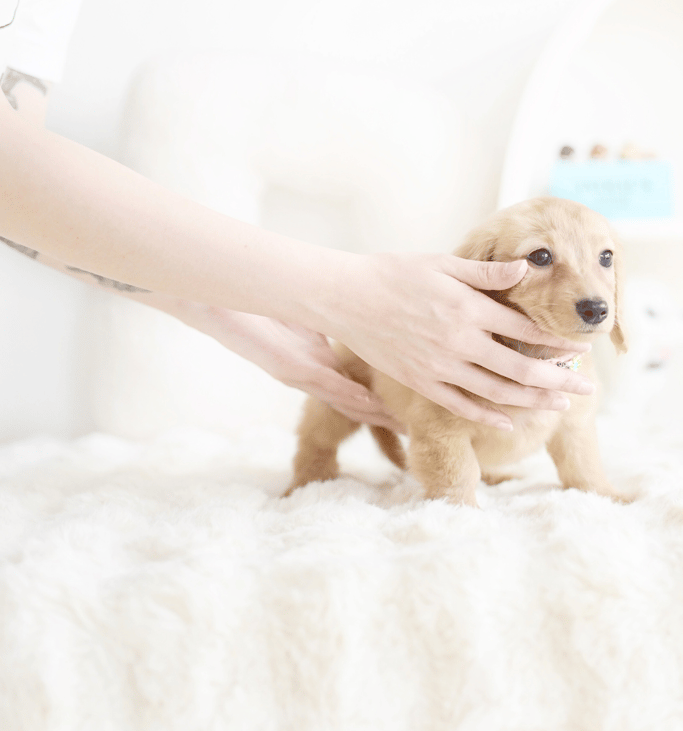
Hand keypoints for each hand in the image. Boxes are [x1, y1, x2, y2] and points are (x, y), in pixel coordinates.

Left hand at [179, 302, 404, 433]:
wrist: (214, 304)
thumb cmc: (255, 304)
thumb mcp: (302, 314)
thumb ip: (328, 318)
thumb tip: (356, 308)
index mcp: (316, 361)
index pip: (357, 384)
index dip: (385, 397)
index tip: (416, 402)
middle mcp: (311, 373)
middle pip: (355, 402)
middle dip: (386, 415)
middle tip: (420, 426)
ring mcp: (300, 374)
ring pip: (344, 402)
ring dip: (374, 415)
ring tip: (404, 424)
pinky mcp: (288, 368)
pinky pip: (326, 386)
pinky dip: (350, 397)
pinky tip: (372, 403)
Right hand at [320, 252, 595, 430]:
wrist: (345, 297)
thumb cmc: (395, 273)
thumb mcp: (444, 264)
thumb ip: (487, 273)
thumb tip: (527, 268)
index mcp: (468, 310)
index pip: (525, 331)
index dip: (557, 342)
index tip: (581, 349)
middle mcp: (459, 344)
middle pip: (520, 370)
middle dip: (559, 381)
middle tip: (587, 389)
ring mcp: (440, 368)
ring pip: (497, 393)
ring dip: (533, 401)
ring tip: (561, 407)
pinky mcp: (421, 383)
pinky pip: (462, 406)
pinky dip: (489, 416)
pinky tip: (511, 424)